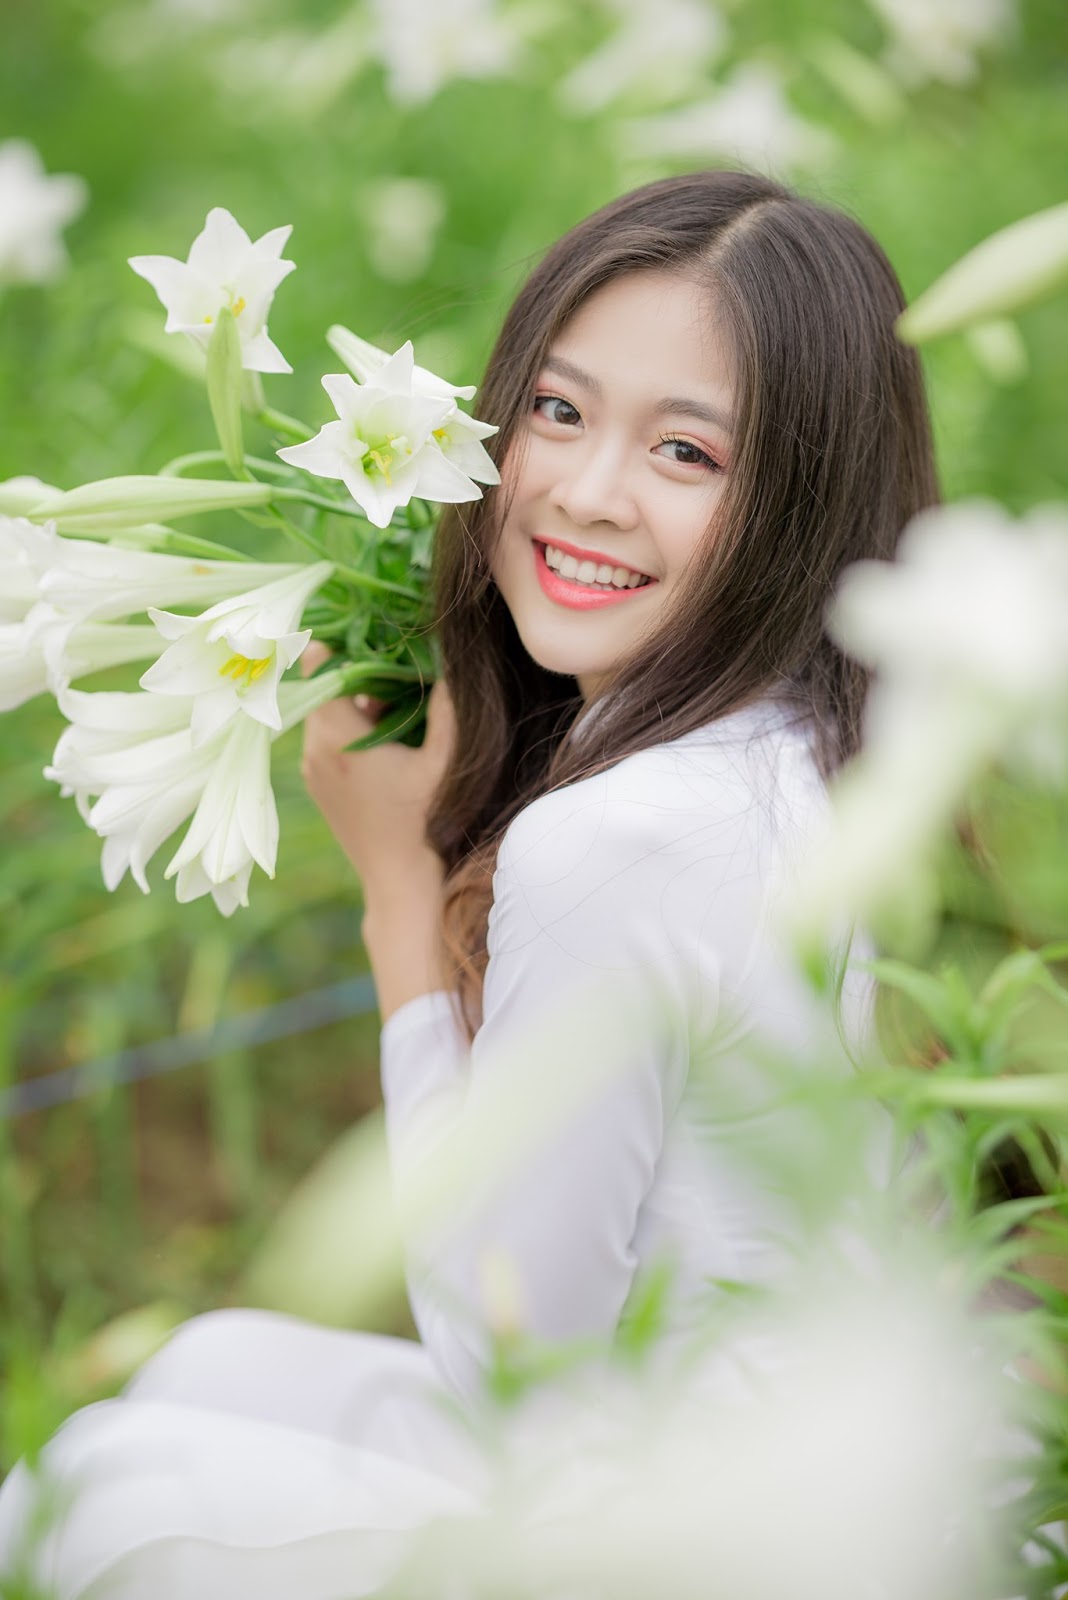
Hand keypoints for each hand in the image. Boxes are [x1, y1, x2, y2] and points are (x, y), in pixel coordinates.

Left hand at [300, 643, 455, 896]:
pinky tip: (392, 738)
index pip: (318, 663)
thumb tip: (448, 656)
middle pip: (327, 686)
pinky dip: (355, 729)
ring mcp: (312, 770)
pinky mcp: (320, 786)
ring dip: (361, 703)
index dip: (345, 641)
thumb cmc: (428, 823)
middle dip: (362, 672)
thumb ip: (447, 704)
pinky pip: (330, 739)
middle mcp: (313, 748)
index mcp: (337, 736)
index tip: (377, 632)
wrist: (403, 885)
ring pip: (330, 713)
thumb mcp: (447, 760)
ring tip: (404, 705)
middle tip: (403, 666)